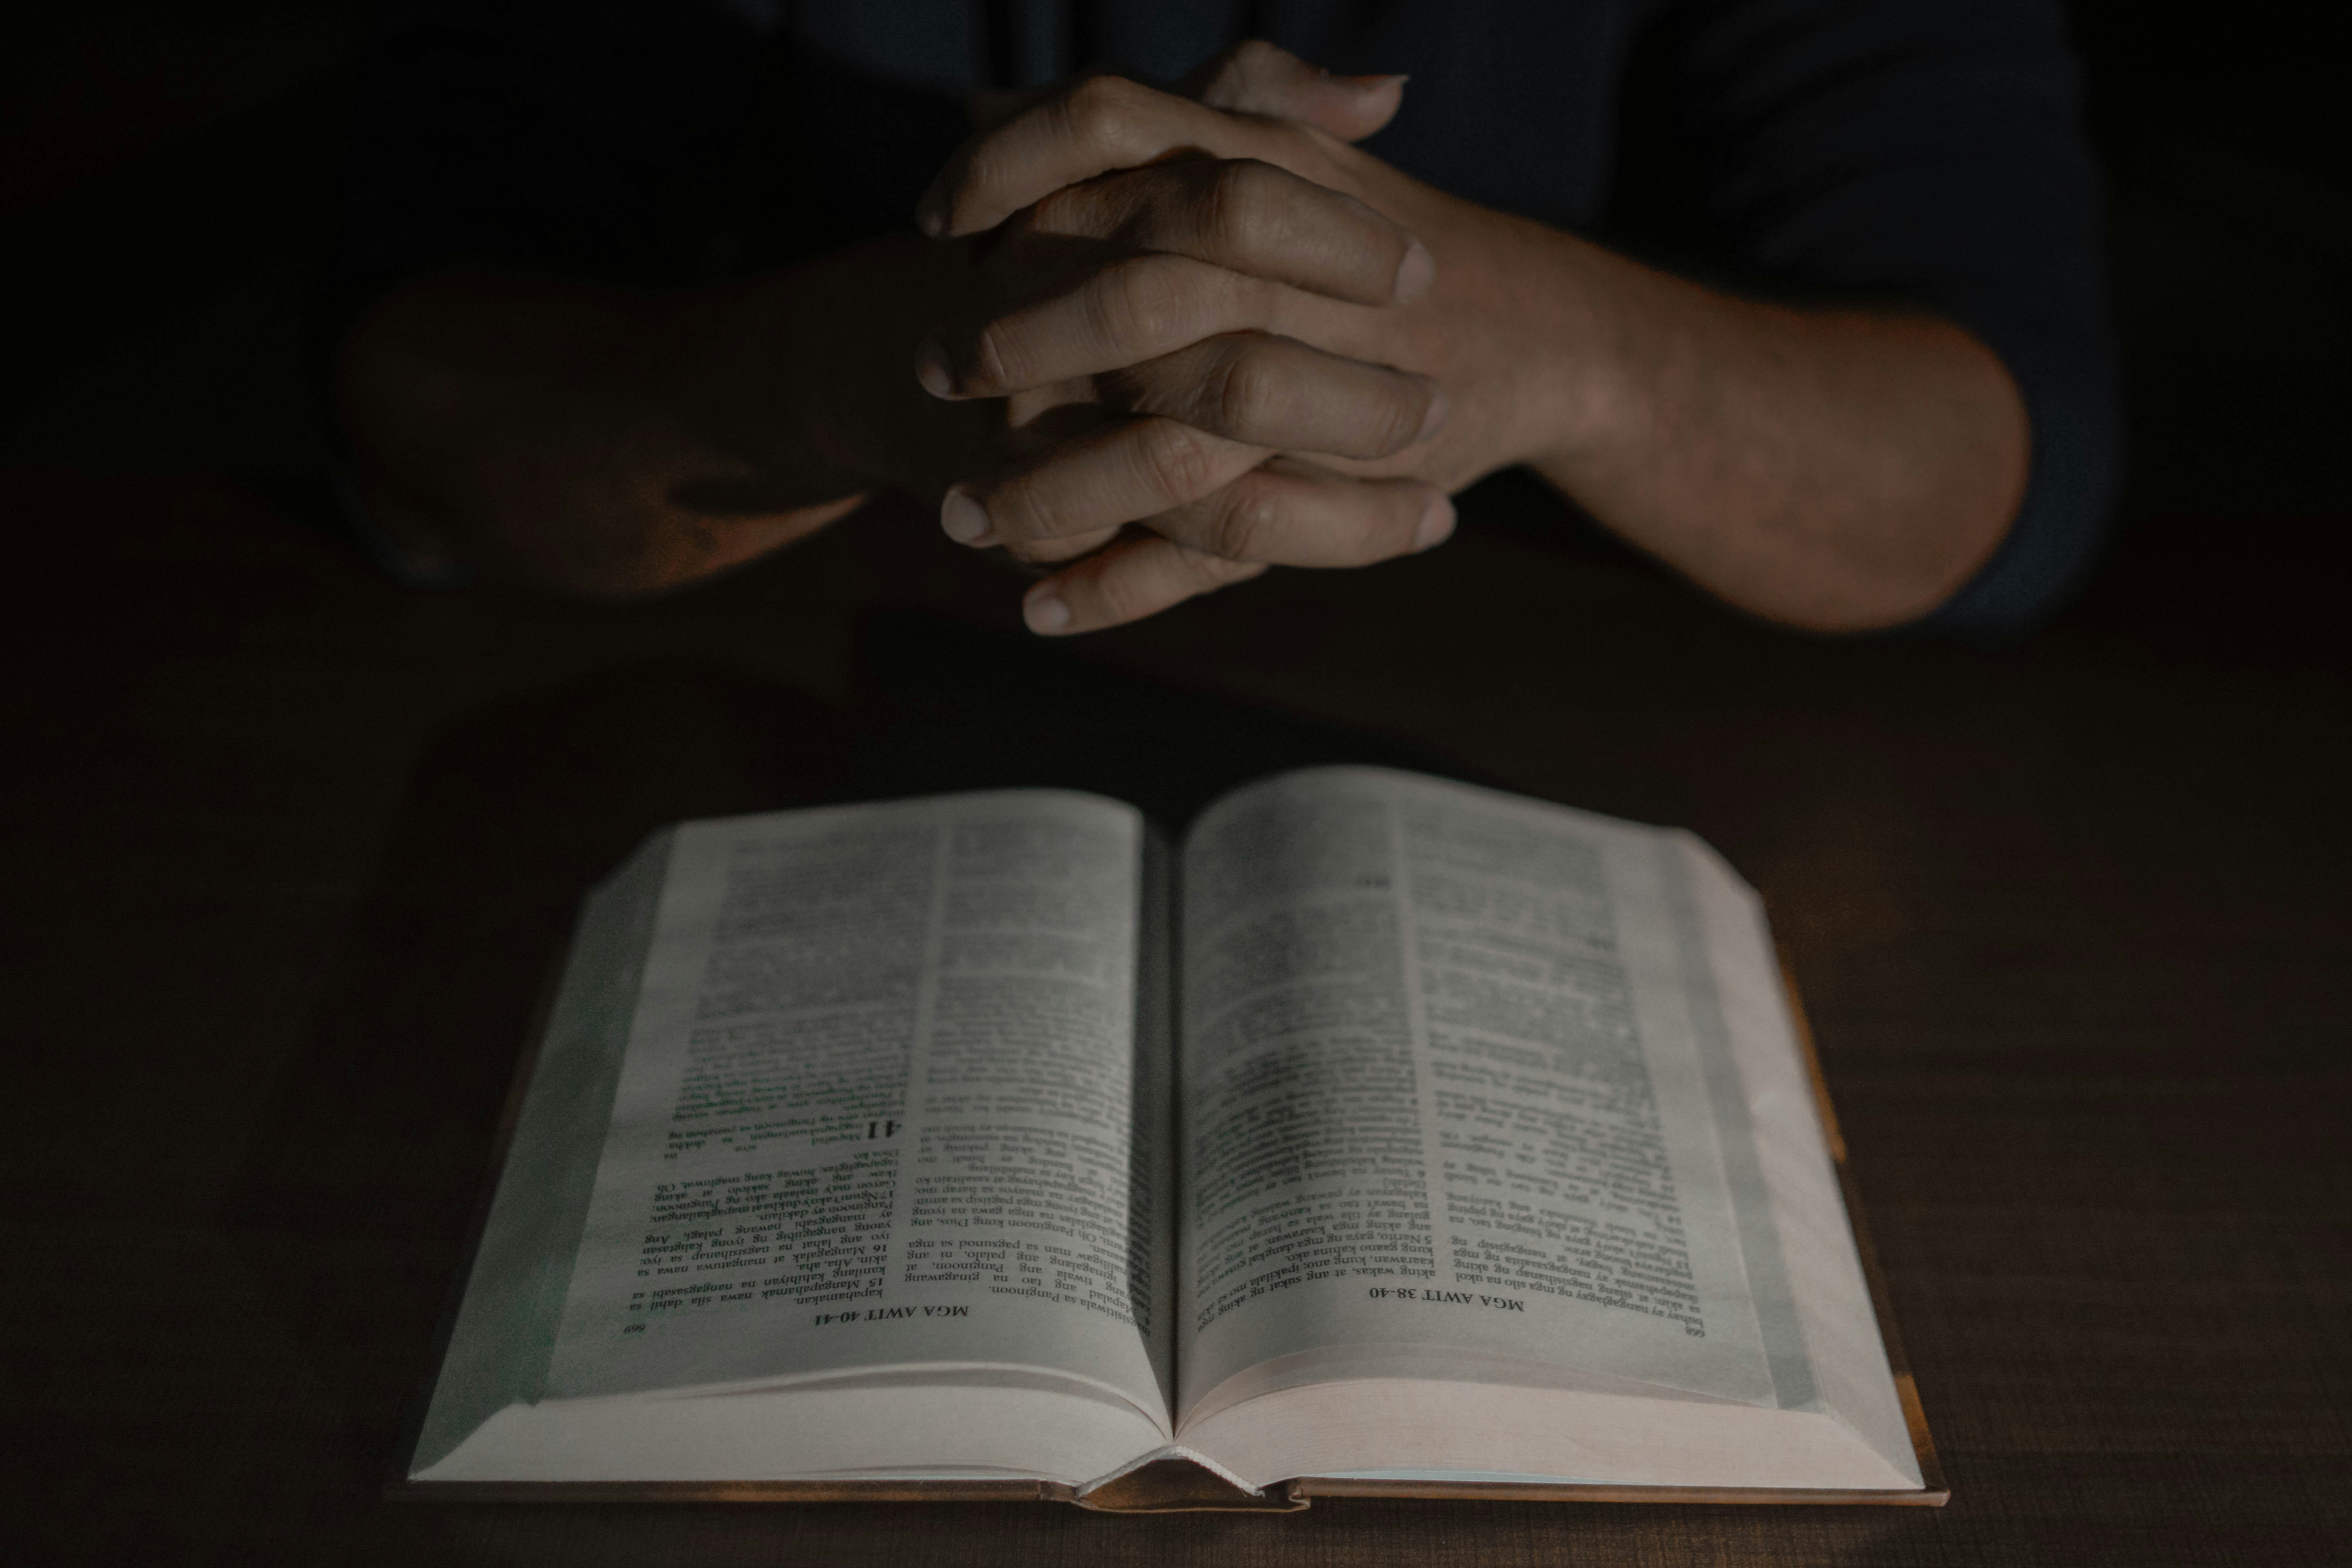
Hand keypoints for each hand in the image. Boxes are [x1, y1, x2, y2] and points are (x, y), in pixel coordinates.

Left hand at [919, 41, 2029, 634]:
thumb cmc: (1393, 238)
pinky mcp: (1320, 498)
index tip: (933, 221)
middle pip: (1127, 299)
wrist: (1539, 337)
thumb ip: (1190, 102)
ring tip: (951, 517)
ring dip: (1043, 492)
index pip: (1112, 140)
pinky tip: (1038, 609)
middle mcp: (1281, 283)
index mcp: (1267, 181)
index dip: (1006, 175)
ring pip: (1157, 449)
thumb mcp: (1300, 145)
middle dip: (1013, 340)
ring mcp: (1305, 401)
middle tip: (925, 369)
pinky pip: (1211, 556)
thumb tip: (1001, 101)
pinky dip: (1120, 592)